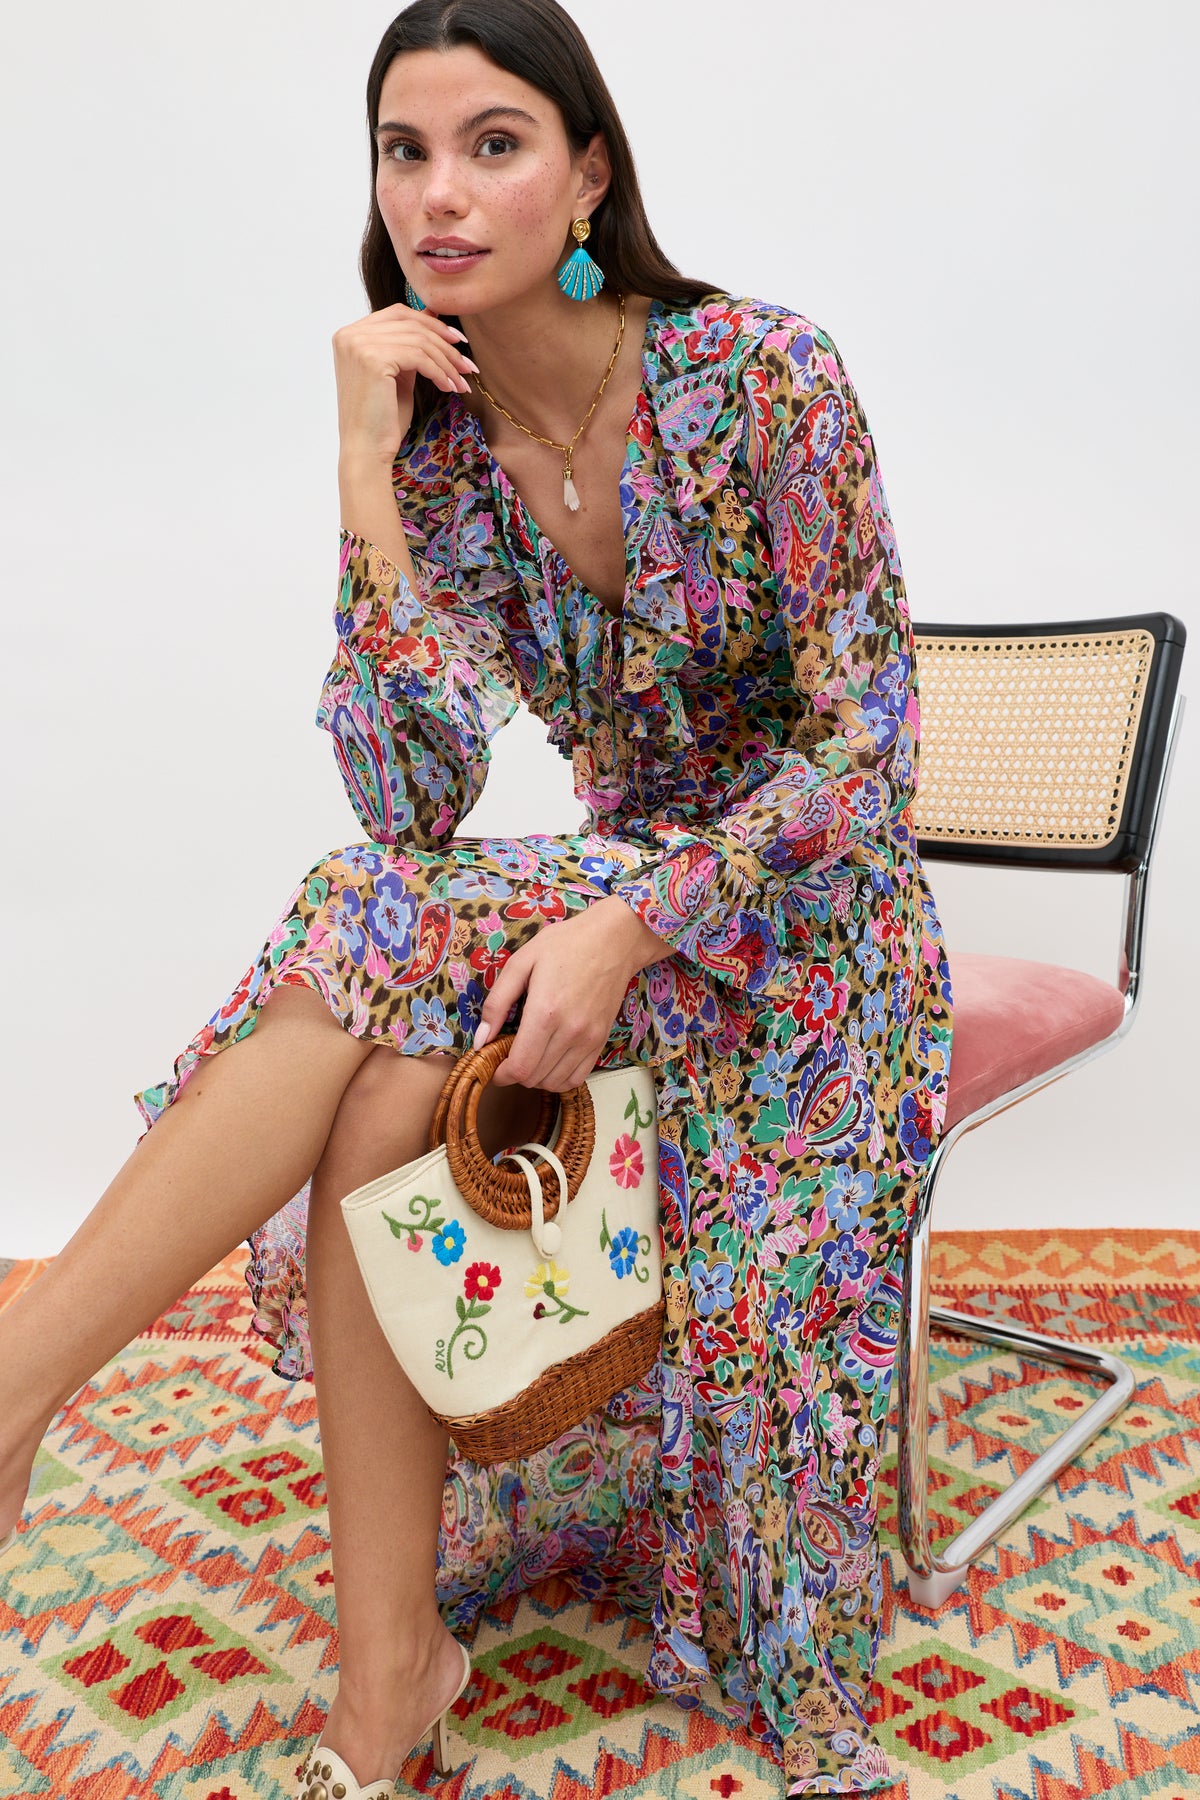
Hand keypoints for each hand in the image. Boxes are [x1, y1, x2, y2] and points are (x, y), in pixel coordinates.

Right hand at [332, 302, 479, 467]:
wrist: (366, 451)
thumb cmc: (382, 419)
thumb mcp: (399, 373)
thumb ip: (410, 345)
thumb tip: (433, 315)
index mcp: (351, 334)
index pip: (398, 313)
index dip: (432, 324)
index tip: (458, 341)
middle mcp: (350, 334)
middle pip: (410, 323)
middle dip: (445, 342)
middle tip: (467, 363)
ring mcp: (358, 345)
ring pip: (418, 341)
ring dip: (447, 362)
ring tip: (461, 382)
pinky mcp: (372, 359)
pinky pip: (418, 357)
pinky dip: (439, 372)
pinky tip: (449, 388)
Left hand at [479, 898, 666, 1093]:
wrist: (613, 940)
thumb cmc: (564, 945)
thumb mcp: (521, 963)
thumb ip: (497, 1003)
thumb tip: (481, 1040)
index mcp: (545, 1012)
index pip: (520, 1066)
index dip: (501, 1074)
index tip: (493, 1065)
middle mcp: (569, 1031)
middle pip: (534, 1078)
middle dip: (514, 1073)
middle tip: (508, 1053)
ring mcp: (589, 1039)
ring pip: (555, 1082)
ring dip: (535, 1076)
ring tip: (529, 1054)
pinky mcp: (601, 1040)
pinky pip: (577, 1078)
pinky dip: (559, 1077)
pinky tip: (549, 1060)